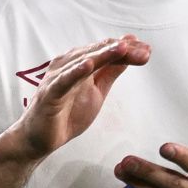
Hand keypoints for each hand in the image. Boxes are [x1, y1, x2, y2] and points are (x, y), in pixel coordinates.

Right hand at [7, 35, 150, 160]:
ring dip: (103, 54)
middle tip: (143, 49)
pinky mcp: (49, 94)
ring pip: (82, 62)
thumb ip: (111, 71)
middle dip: (122, 50)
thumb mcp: (97, 91)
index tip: (147, 49)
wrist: (39, 140)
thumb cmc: (67, 113)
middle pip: (98, 53)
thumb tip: (130, 51)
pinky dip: (75, 72)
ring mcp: (57, 78)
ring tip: (122, 47)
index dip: (127, 49)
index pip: (106, 51)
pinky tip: (89, 65)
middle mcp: (68, 65)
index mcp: (80, 63)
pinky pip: (63, 81)